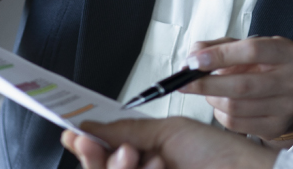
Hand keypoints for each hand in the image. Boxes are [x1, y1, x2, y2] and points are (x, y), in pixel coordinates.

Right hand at [61, 116, 278, 168]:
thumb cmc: (218, 151)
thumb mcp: (167, 132)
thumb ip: (126, 131)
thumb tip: (89, 127)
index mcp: (145, 155)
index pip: (105, 154)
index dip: (86, 146)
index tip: (74, 134)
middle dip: (94, 158)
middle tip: (92, 143)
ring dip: (117, 168)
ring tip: (135, 154)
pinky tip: (156, 165)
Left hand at [180, 36, 292, 140]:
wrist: (283, 96)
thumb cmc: (260, 68)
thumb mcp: (243, 49)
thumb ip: (217, 47)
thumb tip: (192, 56)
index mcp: (286, 52)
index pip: (252, 50)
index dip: (220, 55)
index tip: (195, 61)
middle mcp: (292, 79)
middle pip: (242, 84)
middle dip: (207, 84)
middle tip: (185, 83)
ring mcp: (286, 106)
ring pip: (235, 106)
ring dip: (213, 99)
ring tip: (210, 92)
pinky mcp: (275, 126)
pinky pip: (236, 123)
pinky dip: (220, 114)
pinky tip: (222, 105)